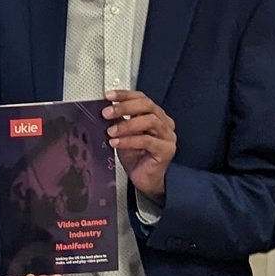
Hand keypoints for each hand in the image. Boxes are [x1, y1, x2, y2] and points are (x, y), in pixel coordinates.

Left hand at [104, 89, 175, 204]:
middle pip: (147, 106)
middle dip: (124, 107)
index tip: (108, 96)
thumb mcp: (123, 135)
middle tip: (107, 112)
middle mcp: (165, 123)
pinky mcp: (166, 150)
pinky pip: (147, 141)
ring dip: (126, 124)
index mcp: (156, 115)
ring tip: (110, 131)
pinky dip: (128, 140)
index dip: (125, 95)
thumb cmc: (136, 157)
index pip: (142, 98)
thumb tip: (106, 108)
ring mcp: (168, 136)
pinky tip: (115, 143)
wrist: (144, 180)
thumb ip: (119, 121)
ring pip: (150, 121)